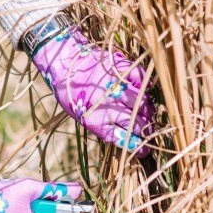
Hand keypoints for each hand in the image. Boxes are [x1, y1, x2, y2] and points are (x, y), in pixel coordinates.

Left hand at [33, 27, 153, 155]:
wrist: (63, 63)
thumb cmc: (71, 93)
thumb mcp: (81, 115)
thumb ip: (103, 127)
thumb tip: (126, 139)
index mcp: (93, 120)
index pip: (122, 138)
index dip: (137, 147)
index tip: (144, 150)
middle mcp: (106, 104)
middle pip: (135, 123)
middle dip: (146, 130)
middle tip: (148, 130)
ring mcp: (115, 86)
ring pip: (142, 104)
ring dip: (148, 111)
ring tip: (146, 113)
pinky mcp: (120, 68)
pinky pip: (140, 80)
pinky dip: (145, 86)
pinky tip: (143, 91)